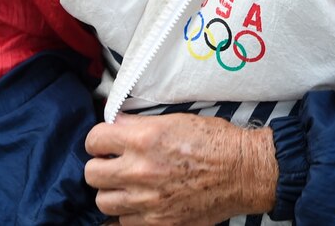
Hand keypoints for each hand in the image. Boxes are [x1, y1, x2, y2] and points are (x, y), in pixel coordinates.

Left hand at [85, 112, 277, 225]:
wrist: (242, 171)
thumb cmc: (215, 142)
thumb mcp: (177, 120)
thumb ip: (142, 125)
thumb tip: (117, 127)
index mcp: (145, 138)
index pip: (95, 139)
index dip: (98, 140)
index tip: (104, 142)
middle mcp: (141, 170)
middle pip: (92, 173)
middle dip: (100, 166)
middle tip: (112, 163)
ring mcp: (147, 200)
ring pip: (103, 201)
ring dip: (111, 191)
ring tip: (125, 184)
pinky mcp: (157, 223)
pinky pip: (122, 223)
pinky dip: (126, 214)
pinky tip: (137, 203)